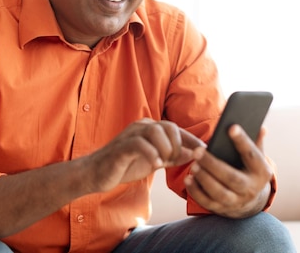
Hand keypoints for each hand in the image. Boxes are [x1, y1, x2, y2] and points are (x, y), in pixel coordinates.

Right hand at [87, 119, 204, 192]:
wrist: (96, 173)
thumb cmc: (124, 166)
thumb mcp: (154, 161)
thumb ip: (172, 157)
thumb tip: (193, 154)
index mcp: (149, 128)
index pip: (176, 128)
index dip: (191, 139)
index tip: (204, 151)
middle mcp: (141, 127)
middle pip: (169, 126)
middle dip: (178, 145)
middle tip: (175, 161)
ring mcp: (130, 134)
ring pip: (156, 131)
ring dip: (166, 149)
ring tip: (163, 162)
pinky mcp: (121, 146)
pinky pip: (140, 144)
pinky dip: (151, 154)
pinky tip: (155, 165)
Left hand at [184, 125, 272, 217]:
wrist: (251, 200)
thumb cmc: (250, 169)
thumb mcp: (256, 157)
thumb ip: (256, 142)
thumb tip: (261, 128)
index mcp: (261, 172)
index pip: (252, 155)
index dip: (242, 141)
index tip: (231, 127)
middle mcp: (250, 189)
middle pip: (231, 177)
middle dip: (213, 164)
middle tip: (197, 151)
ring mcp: (237, 201)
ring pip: (219, 192)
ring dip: (204, 179)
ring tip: (193, 165)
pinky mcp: (223, 209)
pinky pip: (208, 202)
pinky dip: (196, 192)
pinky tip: (188, 179)